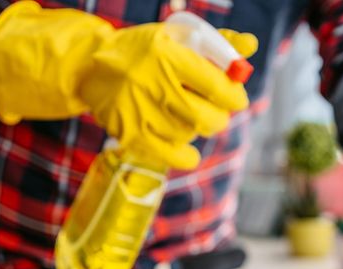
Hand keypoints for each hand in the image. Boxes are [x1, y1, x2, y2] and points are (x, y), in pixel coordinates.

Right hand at [0, 1, 253, 168]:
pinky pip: (172, 155)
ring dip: (197, 129)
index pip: (217, 85)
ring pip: (191, 134)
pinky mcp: (131, 133)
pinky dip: (186, 155)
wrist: (91, 67)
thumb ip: (217, 42)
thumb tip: (251, 44)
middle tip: (216, 113)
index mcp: (168, 55)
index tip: (236, 99)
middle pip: (207, 117)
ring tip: (188, 117)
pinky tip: (187, 148)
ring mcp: (141, 112)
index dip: (234, 97)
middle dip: (220, 118)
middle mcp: (153, 84)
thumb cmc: (144, 51)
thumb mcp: (177, 38)